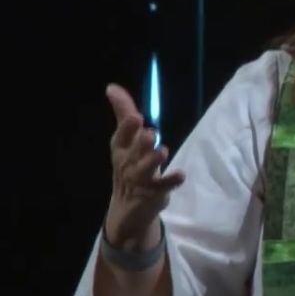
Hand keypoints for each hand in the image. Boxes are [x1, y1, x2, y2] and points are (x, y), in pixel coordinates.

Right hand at [103, 84, 183, 247]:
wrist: (129, 208)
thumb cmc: (129, 165)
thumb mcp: (125, 140)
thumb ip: (123, 112)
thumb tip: (112, 87)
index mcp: (120, 150)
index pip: (120, 138)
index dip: (127, 129)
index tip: (135, 116)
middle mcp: (128, 164)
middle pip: (133, 153)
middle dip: (140, 144)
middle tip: (150, 134)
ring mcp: (140, 181)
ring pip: (145, 170)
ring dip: (153, 160)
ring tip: (162, 151)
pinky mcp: (154, 194)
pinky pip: (163, 187)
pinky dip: (171, 181)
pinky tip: (181, 175)